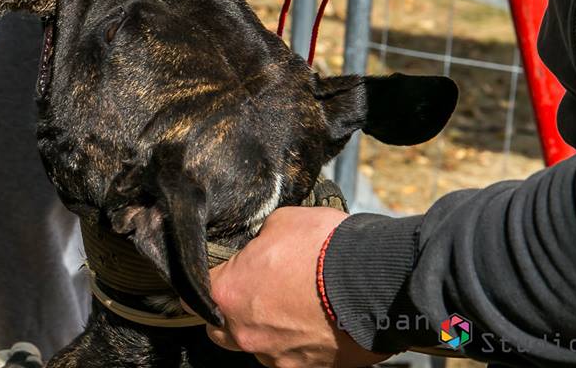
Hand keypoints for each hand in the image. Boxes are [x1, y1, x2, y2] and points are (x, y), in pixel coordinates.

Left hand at [202, 207, 388, 367]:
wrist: (376, 281)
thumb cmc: (324, 248)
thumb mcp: (281, 221)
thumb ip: (261, 238)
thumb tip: (263, 242)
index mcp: (229, 294)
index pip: (198, 289)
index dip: (214, 276)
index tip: (228, 270)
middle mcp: (245, 333)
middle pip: (220, 327)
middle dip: (233, 310)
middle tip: (258, 289)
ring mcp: (277, 357)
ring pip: (258, 345)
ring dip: (269, 329)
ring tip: (296, 305)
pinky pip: (293, 357)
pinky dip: (300, 342)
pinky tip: (318, 320)